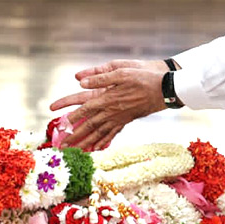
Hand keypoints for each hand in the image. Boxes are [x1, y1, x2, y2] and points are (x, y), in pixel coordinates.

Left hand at [49, 59, 169, 149]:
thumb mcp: (121, 71)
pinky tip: (96, 148)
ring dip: (86, 143)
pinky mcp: (126, 120)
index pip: (85, 109)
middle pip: (89, 126)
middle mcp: (112, 112)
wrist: (164, 90)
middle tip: (63, 146)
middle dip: (75, 137)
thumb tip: (80, 81)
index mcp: (108, 98)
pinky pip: (112, 134)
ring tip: (75, 151)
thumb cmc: (143, 77)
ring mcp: (119, 118)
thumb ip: (100, 77)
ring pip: (99, 133)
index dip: (72, 117)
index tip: (60, 125)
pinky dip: (103, 142)